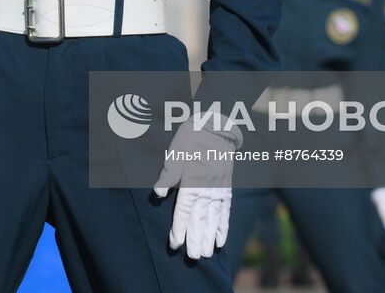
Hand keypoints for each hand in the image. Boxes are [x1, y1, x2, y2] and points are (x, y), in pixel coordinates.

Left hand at [153, 123, 239, 258]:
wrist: (217, 127)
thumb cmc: (192, 138)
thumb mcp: (176, 152)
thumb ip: (168, 174)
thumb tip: (158, 193)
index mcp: (193, 182)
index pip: (185, 210)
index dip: (179, 228)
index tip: (175, 244)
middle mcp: (207, 189)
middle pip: (200, 219)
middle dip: (195, 239)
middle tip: (193, 257)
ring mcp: (218, 190)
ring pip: (213, 218)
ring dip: (209, 237)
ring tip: (205, 254)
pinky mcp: (225, 188)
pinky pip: (225, 211)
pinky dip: (223, 226)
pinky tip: (221, 240)